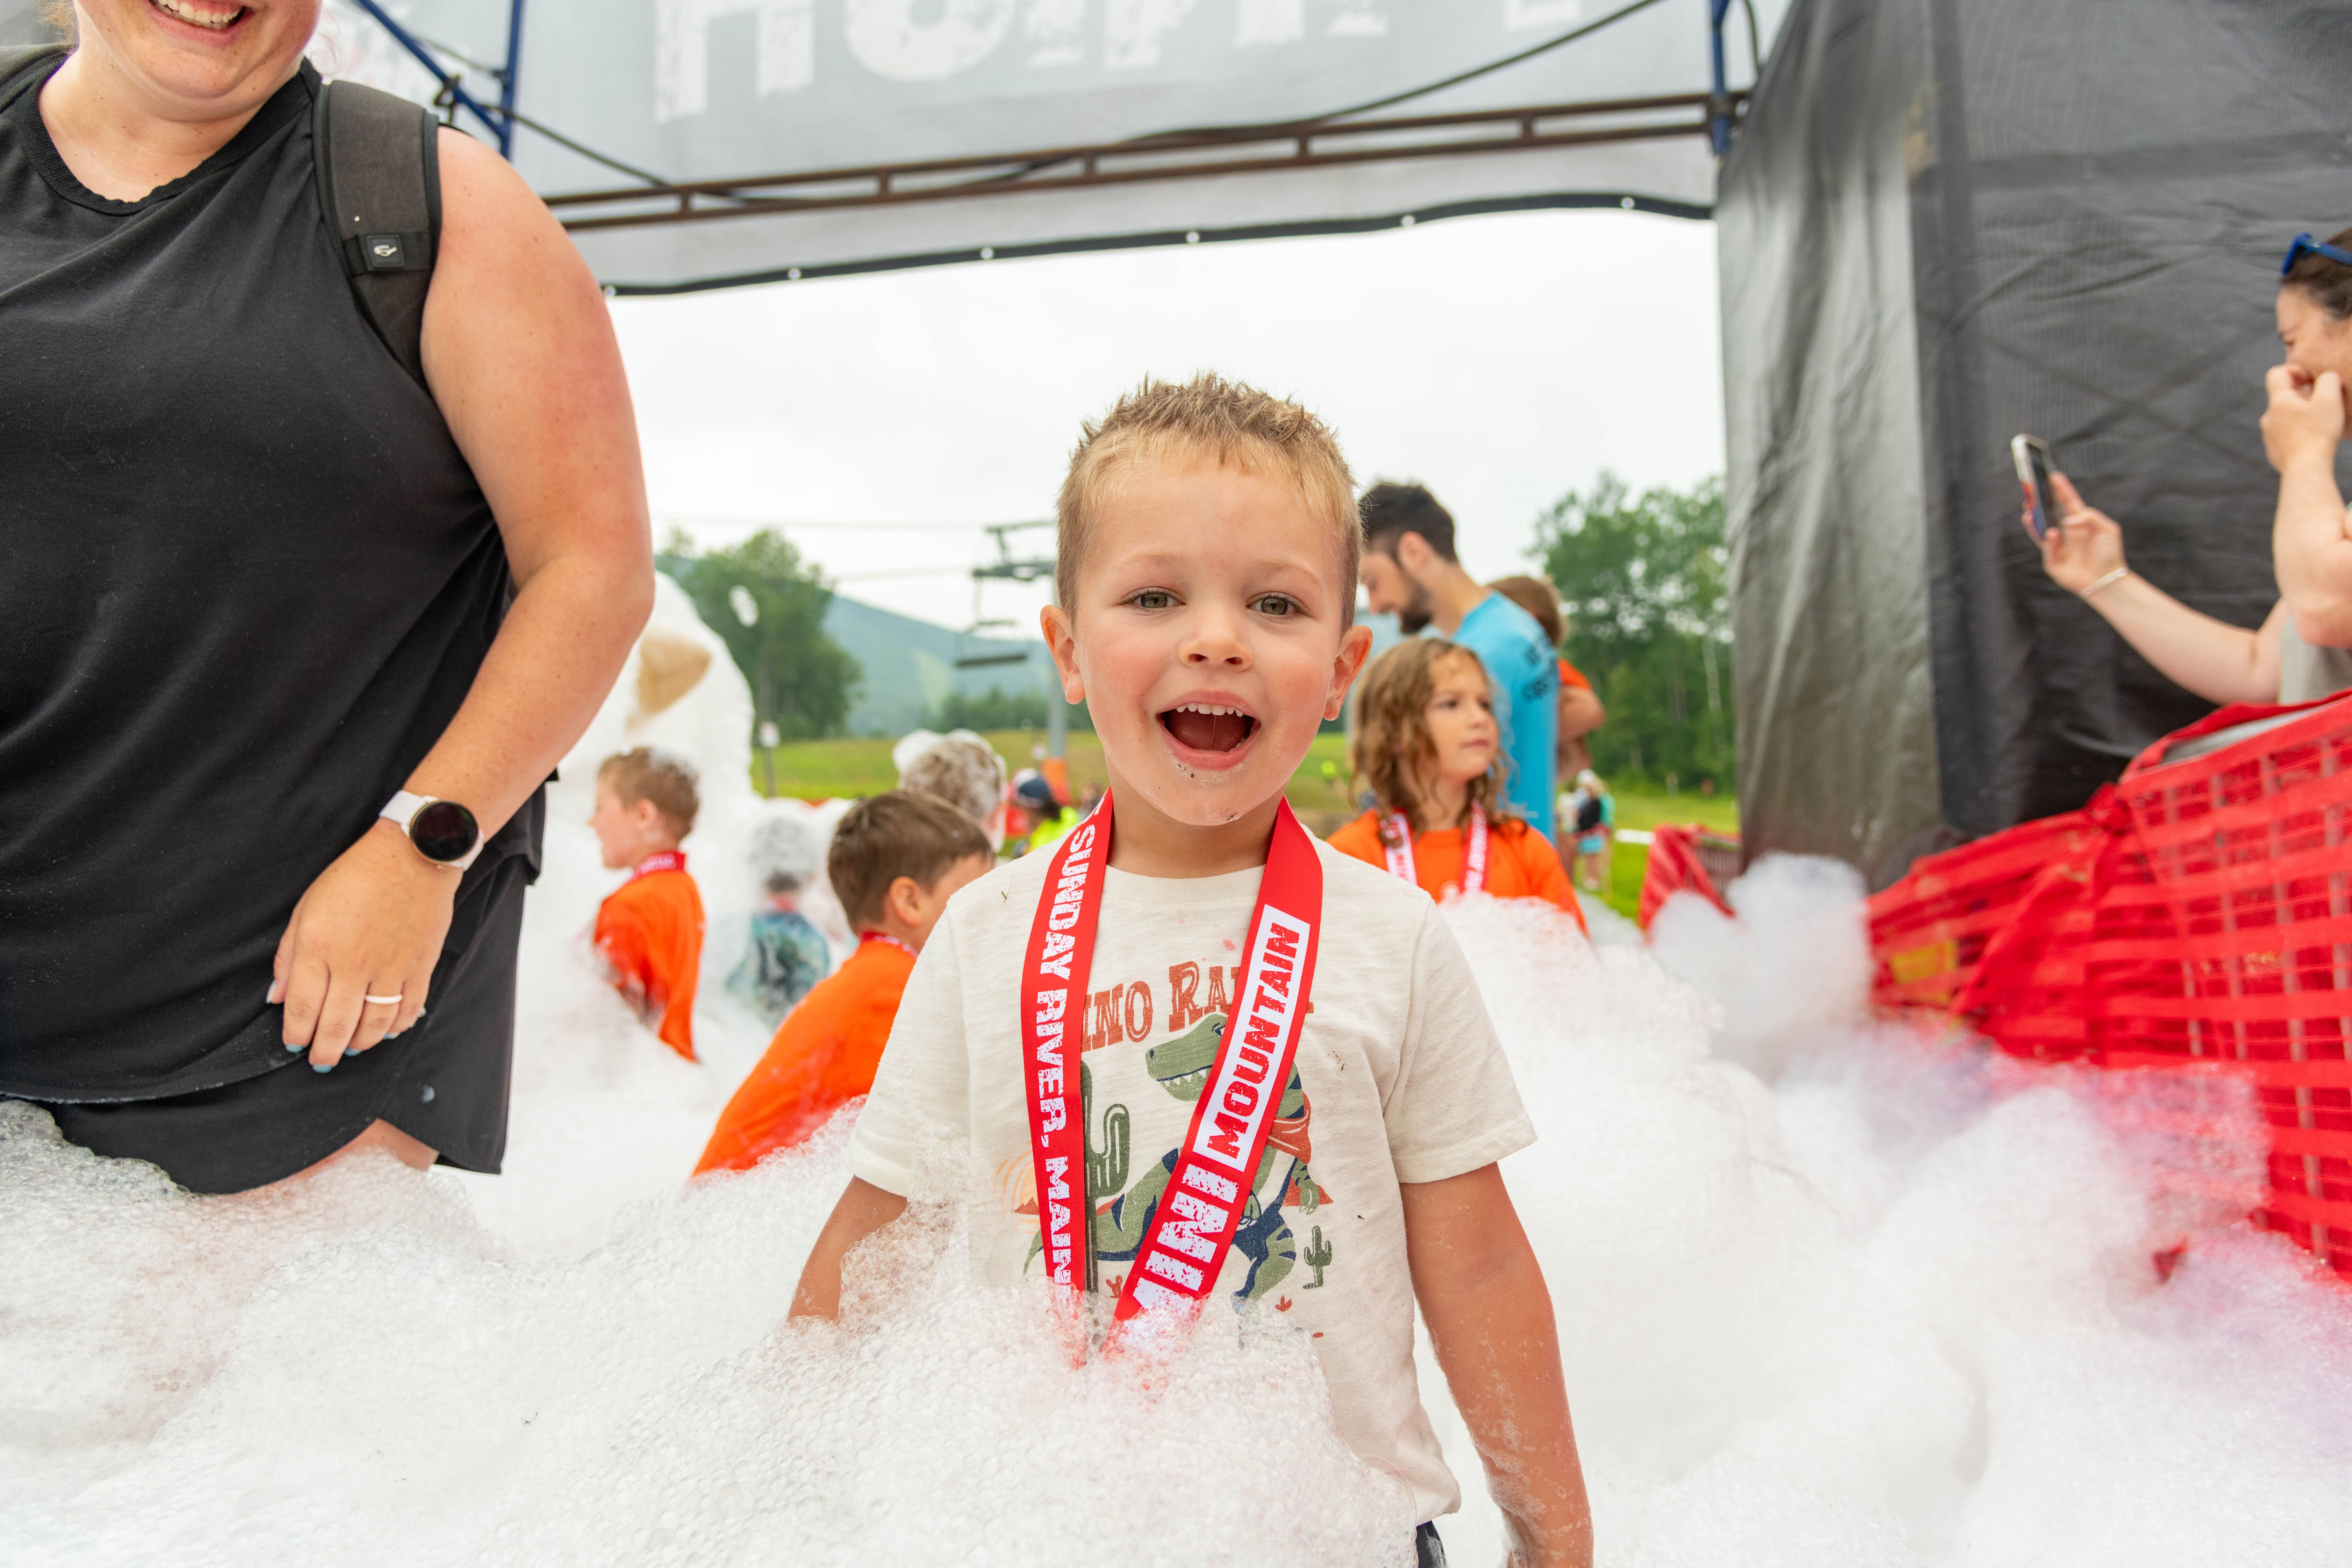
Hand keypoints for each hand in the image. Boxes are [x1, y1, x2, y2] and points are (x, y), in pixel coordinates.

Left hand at [270, 821, 457, 1069]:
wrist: (411, 856)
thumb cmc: (354, 878)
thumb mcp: (306, 909)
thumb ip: (288, 956)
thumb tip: (277, 997)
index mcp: (319, 947)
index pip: (301, 1007)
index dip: (295, 1032)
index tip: (293, 1042)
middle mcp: (354, 964)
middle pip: (335, 1025)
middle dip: (324, 1051)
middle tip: (320, 1060)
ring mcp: (390, 968)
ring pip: (373, 1025)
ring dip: (358, 1044)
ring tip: (350, 1048)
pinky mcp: (419, 967)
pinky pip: (407, 1011)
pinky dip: (395, 1028)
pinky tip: (385, 1031)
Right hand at [2029, 472, 2125, 594]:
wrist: (2107, 579)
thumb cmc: (2109, 553)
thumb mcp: (2108, 529)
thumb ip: (2090, 517)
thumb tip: (2067, 521)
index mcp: (2080, 523)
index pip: (2068, 503)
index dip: (2061, 490)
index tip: (2053, 477)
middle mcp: (2067, 533)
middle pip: (2049, 515)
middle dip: (2039, 503)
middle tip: (2031, 491)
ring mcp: (2059, 548)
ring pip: (2041, 531)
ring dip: (2033, 521)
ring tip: (2028, 510)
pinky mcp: (2053, 562)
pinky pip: (2047, 550)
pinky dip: (2049, 541)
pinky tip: (2052, 533)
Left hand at [2262, 362, 2345, 472]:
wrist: (2306, 469)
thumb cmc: (2318, 433)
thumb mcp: (2330, 400)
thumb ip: (2328, 380)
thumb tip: (2326, 377)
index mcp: (2278, 402)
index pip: (2276, 374)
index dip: (2295, 370)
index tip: (2310, 380)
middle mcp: (2268, 417)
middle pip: (2282, 396)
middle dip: (2302, 393)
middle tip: (2320, 401)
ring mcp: (2269, 435)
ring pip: (2284, 416)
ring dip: (2300, 413)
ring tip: (2318, 421)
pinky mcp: (2274, 450)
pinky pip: (2285, 433)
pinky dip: (2297, 430)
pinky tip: (2312, 437)